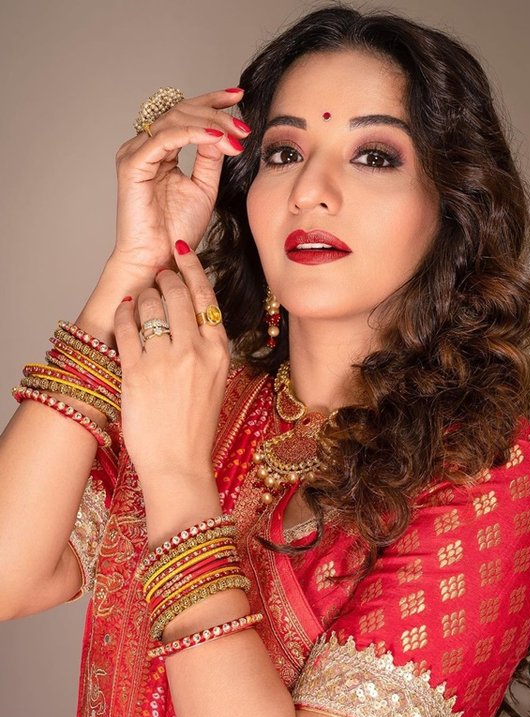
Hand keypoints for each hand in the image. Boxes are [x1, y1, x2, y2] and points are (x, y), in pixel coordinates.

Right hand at [108, 87, 249, 279]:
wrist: (159, 260)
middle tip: (243, 124)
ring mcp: (135, 153)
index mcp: (160, 150)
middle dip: (216, 112)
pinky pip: (165, 138)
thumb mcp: (205, 188)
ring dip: (211, 123)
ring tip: (236, 135)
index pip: (185, 114)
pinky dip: (194, 135)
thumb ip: (211, 159)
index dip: (212, 101)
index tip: (239, 96)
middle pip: (181, 111)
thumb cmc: (177, 231)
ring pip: (175, 120)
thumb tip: (223, 132)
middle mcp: (144, 147)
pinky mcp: (133, 164)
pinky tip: (217, 138)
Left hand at [113, 241, 229, 481]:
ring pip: (150, 306)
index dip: (191, 268)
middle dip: (163, 279)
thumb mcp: (216, 380)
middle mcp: (195, 350)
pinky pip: (126, 328)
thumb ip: (207, 345)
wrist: (180, 463)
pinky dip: (122, 315)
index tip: (180, 252)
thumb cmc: (196, 426)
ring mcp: (166, 361)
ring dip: (141, 296)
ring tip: (138, 300)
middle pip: (176, 294)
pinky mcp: (137, 372)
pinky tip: (123, 313)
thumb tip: (191, 312)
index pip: (205, 296)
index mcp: (219, 351)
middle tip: (156, 278)